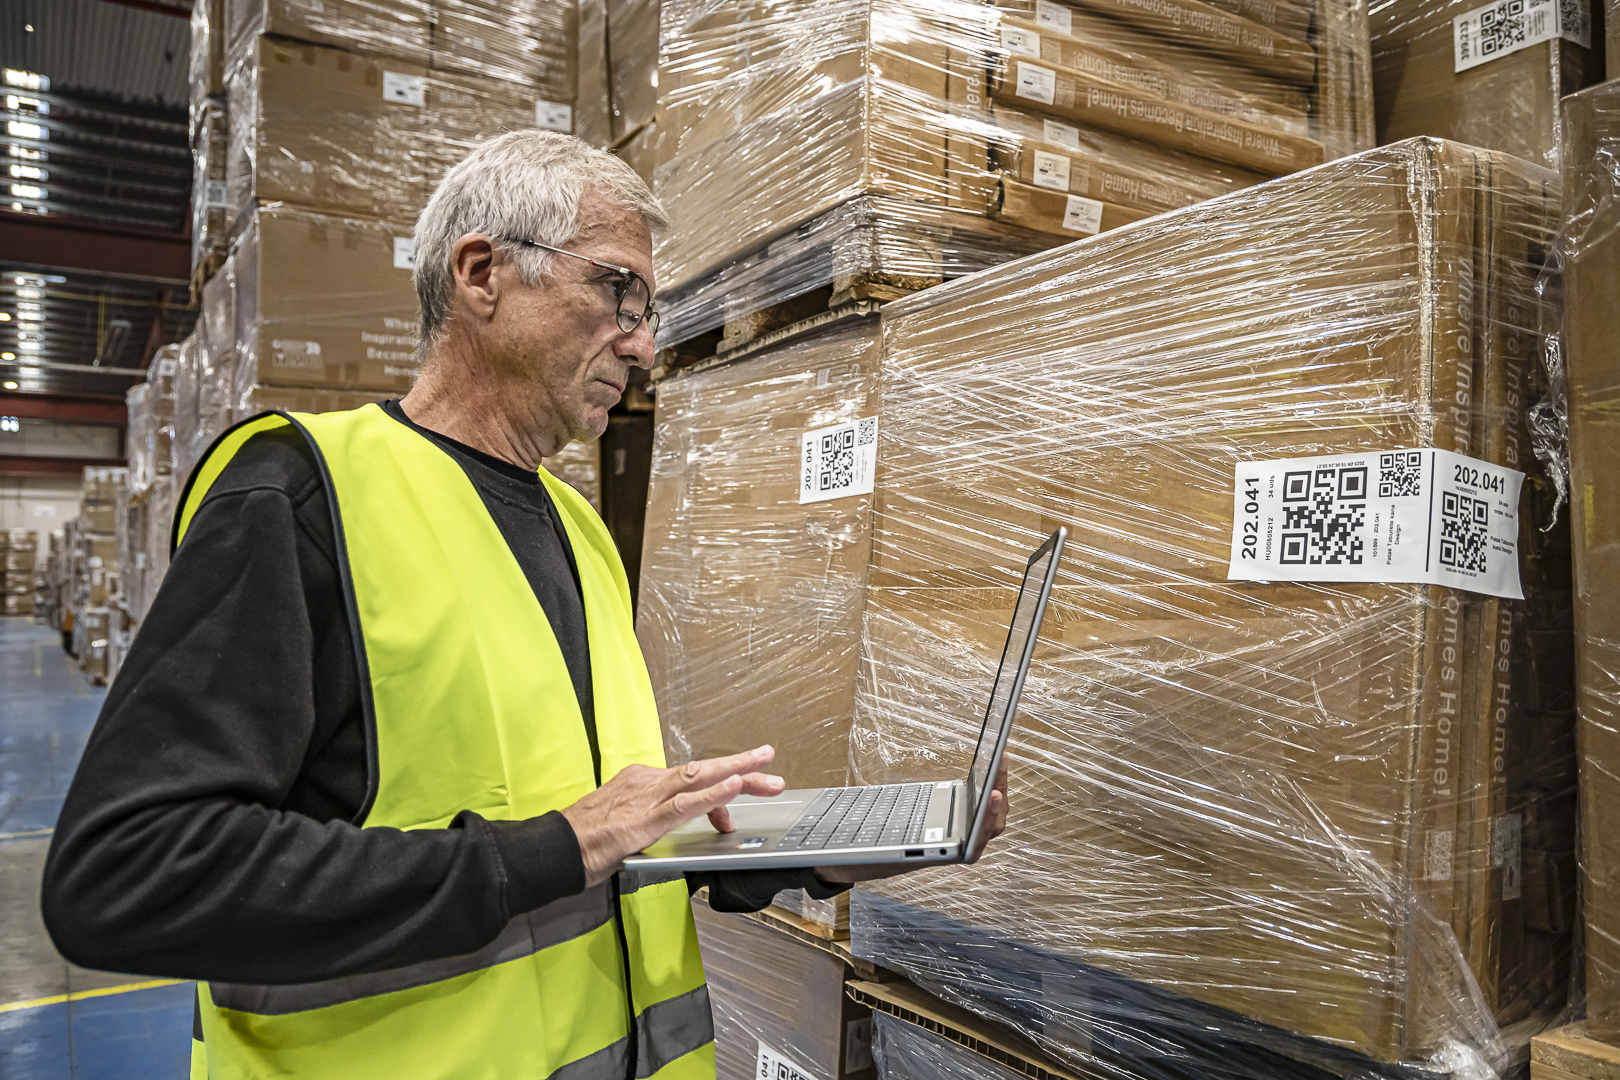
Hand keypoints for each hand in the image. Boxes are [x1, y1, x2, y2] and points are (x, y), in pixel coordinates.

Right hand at [562, 746, 784, 885]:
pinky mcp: (644, 821)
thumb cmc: (582, 840)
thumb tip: (671, 828)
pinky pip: (684, 804)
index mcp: (642, 782)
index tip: (740, 793)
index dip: (720, 787)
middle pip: (702, 770)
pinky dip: (713, 794)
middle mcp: (647, 782)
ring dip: (737, 773)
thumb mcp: (624, 825)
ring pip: (699, 778)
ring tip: (766, 771)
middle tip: (771, 761)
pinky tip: (734, 787)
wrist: (552, 848)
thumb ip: (652, 820)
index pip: (690, 778)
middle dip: (741, 766)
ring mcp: (645, 799)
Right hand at [813, 759, 1009, 883]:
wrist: (864, 862)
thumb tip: (865, 836)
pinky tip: (989, 769)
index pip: (974, 845)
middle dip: (1000, 797)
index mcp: (940, 857)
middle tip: (1001, 762)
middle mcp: (954, 849)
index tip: (994, 794)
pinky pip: (980, 809)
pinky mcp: (956, 823)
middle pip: (991, 827)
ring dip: (999, 789)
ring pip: (990, 819)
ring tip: (1001, 758)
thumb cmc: (867, 856)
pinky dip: (988, 789)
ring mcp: (958, 835)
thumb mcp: (871, 848)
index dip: (986, 821)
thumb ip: (881, 841)